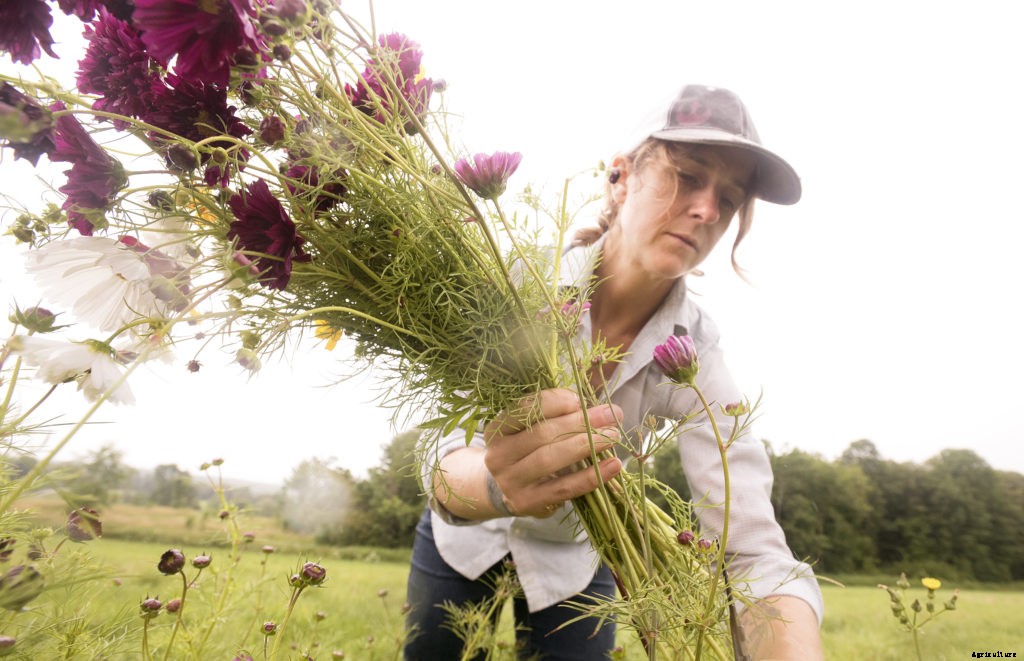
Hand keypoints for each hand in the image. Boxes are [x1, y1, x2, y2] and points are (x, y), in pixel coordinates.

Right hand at [482, 388, 622, 517]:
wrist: (505, 491)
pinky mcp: (528, 502)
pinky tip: (612, 466)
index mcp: (497, 429)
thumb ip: (554, 415)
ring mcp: (510, 481)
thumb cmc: (526, 452)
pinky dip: (591, 476)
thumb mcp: (530, 430)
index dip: (554, 401)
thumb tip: (591, 407)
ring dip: (586, 445)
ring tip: (612, 436)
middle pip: (542, 434)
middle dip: (579, 422)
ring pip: (550, 459)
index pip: (524, 408)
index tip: (580, 399)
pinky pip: (564, 488)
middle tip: (610, 415)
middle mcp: (498, 454)